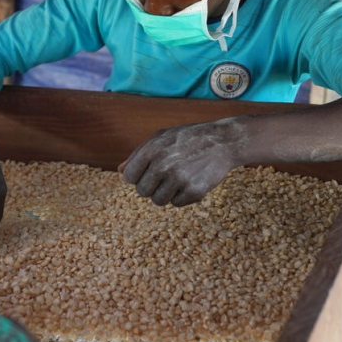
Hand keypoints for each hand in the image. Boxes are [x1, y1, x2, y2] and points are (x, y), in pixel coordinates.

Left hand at [119, 118, 242, 206]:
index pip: (129, 177)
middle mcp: (163, 165)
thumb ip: (138, 153)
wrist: (221, 141)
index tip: (147, 173)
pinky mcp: (194, 191)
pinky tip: (190, 182)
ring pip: (158, 201)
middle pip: (142, 192)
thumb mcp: (161, 137)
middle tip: (164, 177)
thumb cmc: (187, 138)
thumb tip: (119, 171)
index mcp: (152, 150)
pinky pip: (176, 204)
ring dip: (165, 193)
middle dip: (151, 187)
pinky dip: (182, 196)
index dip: (137, 177)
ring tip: (177, 179)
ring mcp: (179, 179)